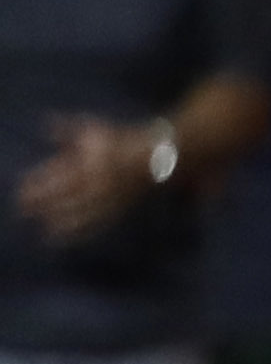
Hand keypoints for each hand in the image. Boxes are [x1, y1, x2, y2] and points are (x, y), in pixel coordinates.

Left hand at [14, 117, 160, 245]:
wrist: (157, 157)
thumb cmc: (123, 141)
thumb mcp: (94, 130)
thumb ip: (68, 130)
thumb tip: (45, 125)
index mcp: (89, 163)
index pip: (56, 176)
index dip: (37, 184)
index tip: (21, 189)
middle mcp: (97, 184)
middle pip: (65, 197)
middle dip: (43, 204)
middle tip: (23, 210)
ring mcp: (108, 200)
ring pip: (79, 213)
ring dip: (59, 221)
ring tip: (44, 228)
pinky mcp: (117, 211)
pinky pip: (96, 224)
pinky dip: (79, 232)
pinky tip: (64, 238)